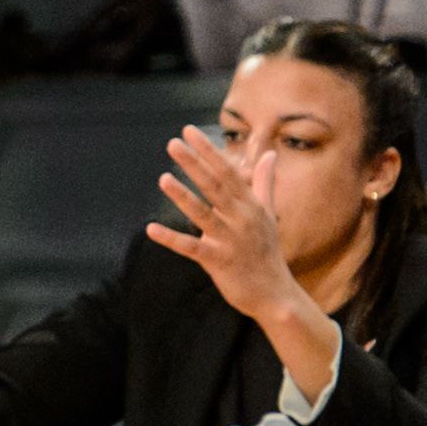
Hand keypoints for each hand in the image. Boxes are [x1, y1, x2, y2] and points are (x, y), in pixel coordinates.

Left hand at [150, 125, 311, 329]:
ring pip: (203, 214)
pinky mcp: (218, 262)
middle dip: (194, 164)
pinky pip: (192, 248)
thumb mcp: (267, 214)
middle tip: (173, 143)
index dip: (208, 151)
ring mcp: (230, 240)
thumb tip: (268, 154)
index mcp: (251, 205)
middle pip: (215, 186)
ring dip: (183, 196)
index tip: (190, 132)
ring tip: (163, 179)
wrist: (274, 294)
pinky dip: (171, 239)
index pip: (227, 171)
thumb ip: (264, 183)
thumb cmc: (267, 251)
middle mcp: (242, 219)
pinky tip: (151, 229)